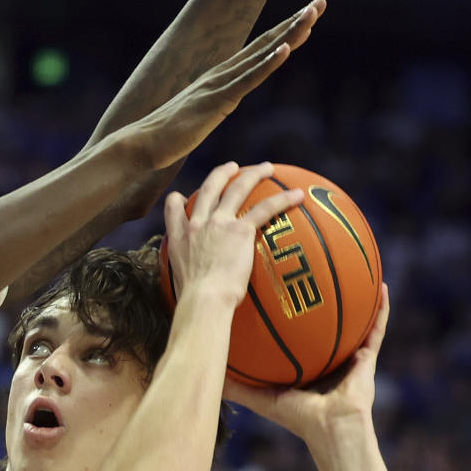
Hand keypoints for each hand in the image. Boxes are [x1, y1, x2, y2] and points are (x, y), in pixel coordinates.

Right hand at [129, 0, 323, 172]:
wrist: (140, 145)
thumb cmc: (166, 137)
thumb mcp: (199, 119)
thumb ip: (214, 108)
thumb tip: (222, 108)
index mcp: (220, 79)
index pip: (260, 50)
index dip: (286, 31)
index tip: (309, 16)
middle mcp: (221, 74)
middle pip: (266, 43)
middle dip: (296, 21)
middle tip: (322, 2)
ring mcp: (219, 85)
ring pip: (262, 55)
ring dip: (290, 33)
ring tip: (313, 14)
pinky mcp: (216, 102)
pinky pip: (248, 80)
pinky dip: (268, 63)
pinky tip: (286, 48)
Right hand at [164, 161, 304, 310]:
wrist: (202, 300)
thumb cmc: (193, 303)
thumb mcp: (181, 286)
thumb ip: (189, 279)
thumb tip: (198, 299)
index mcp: (179, 238)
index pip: (173, 209)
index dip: (178, 200)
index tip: (182, 197)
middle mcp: (197, 224)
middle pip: (209, 188)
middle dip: (221, 174)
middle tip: (232, 167)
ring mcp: (218, 223)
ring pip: (237, 188)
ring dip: (253, 174)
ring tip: (267, 168)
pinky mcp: (239, 230)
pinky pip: (265, 208)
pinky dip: (283, 199)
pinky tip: (298, 195)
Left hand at [224, 283, 388, 441]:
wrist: (332, 432)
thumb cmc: (297, 419)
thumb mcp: (261, 398)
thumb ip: (235, 386)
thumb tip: (204, 371)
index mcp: (303, 367)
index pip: (292, 336)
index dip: (284, 315)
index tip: (273, 289)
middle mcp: (326, 360)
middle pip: (320, 323)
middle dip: (317, 298)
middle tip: (309, 268)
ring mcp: (349, 358)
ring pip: (351, 321)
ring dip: (352, 297)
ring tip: (351, 268)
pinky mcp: (368, 359)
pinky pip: (376, 328)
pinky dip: (381, 309)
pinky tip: (381, 286)